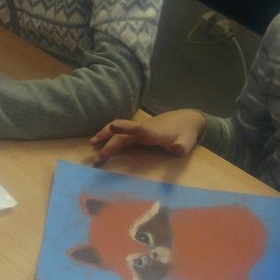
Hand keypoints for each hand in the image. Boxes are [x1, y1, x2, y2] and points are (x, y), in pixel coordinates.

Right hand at [88, 109, 206, 166]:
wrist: (187, 119)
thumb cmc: (186, 133)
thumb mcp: (187, 142)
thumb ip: (182, 147)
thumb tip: (177, 150)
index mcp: (153, 132)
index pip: (138, 129)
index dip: (126, 128)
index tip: (113, 127)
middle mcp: (142, 129)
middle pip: (121, 133)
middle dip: (108, 144)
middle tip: (97, 160)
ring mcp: (138, 129)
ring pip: (117, 130)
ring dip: (104, 136)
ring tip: (92, 145)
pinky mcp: (137, 131)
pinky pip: (120, 132)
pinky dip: (108, 136)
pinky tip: (100, 142)